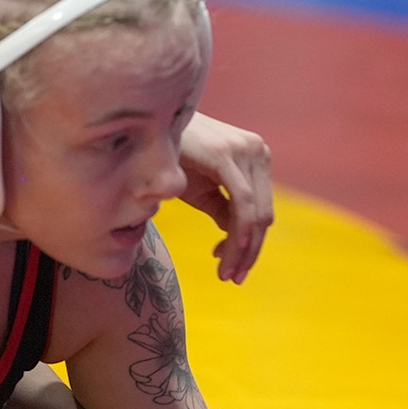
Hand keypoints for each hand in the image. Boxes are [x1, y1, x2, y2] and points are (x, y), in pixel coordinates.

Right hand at [178, 114, 273, 283]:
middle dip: (249, 253)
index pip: (262, 209)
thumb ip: (224, 210)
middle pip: (263, 215)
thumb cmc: (172, 158)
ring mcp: (245, 149)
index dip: (251, 245)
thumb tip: (240, 242)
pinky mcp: (225, 155)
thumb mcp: (203, 190)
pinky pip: (242, 204)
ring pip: (255, 215)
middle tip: (232, 278)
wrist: (144, 130)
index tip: (231, 268)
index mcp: (255, 156)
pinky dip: (238, 234)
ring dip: (242, 250)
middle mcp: (256, 150)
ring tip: (226, 273)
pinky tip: (224, 254)